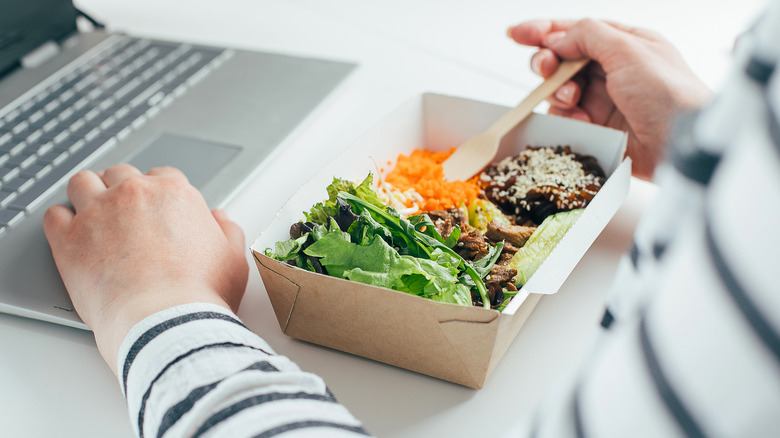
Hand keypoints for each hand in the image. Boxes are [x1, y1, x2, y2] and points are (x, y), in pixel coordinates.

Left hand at [43, 164, 248, 373]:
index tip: (155, 208)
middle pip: (120, 174)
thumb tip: (219, 218)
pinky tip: (69, 235)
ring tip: (90, 215)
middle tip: (122, 212)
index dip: (157, 192)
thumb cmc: (201, 293)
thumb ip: (228, 231)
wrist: (165, 320)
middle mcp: (134, 193)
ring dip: (86, 194)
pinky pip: (53, 215)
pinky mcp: (68, 239)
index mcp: (174, 194)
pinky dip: (60, 222)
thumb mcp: (233, 259)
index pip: (161, 174)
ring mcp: (98, 212)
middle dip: (120, 188)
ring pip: (82, 183)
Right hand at [507, 19, 712, 179]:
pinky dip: (567, 117)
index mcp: (624, 43)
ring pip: (559, 89)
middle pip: (562, 59)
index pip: (576, 30)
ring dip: (557, 91)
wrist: (681, 143)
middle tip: (546, 69)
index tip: (516, 34)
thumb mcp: (628, 49)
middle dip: (547, 62)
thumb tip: (556, 39)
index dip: (543, 31)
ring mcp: (603, 99)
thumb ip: (587, 35)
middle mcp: (611, 69)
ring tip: (571, 99)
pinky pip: (565, 117)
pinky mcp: (597, 127)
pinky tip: (582, 120)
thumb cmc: (668, 92)